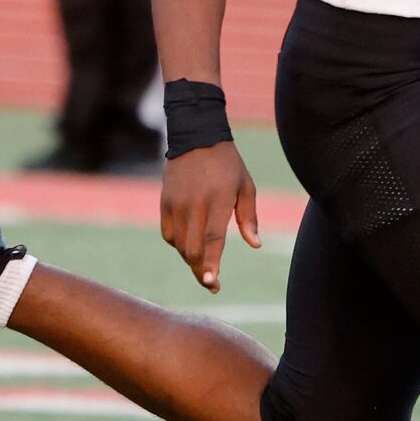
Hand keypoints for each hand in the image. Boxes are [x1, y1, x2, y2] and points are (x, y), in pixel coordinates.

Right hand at [159, 140, 259, 292]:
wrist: (196, 137)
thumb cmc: (227, 164)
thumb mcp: (245, 186)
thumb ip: (249, 217)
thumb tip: (255, 244)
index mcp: (217, 199)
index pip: (212, 239)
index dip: (211, 263)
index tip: (212, 282)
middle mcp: (194, 203)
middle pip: (192, 248)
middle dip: (200, 271)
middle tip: (212, 283)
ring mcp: (176, 203)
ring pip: (179, 245)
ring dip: (191, 259)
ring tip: (204, 264)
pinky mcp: (164, 203)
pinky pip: (168, 234)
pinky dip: (178, 245)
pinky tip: (190, 244)